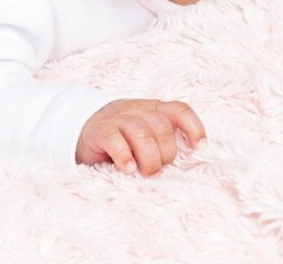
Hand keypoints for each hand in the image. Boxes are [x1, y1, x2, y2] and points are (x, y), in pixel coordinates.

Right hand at [76, 99, 205, 176]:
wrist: (84, 129)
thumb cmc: (123, 138)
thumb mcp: (146, 134)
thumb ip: (163, 141)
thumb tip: (189, 163)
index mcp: (153, 110)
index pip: (179, 110)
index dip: (193, 127)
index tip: (198, 148)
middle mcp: (137, 110)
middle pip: (161, 126)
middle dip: (165, 153)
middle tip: (157, 170)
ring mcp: (117, 118)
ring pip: (140, 132)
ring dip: (148, 157)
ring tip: (145, 173)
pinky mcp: (100, 130)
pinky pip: (115, 139)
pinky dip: (124, 155)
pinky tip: (127, 168)